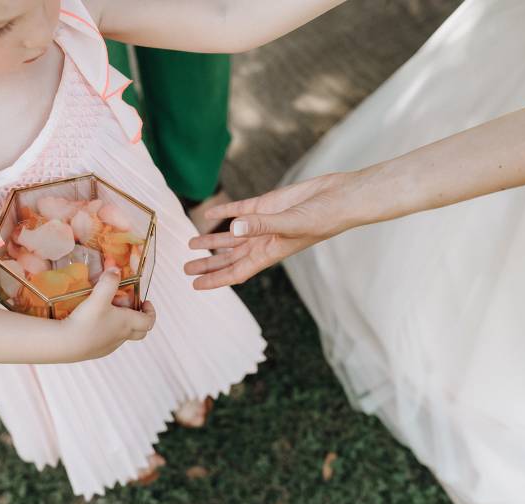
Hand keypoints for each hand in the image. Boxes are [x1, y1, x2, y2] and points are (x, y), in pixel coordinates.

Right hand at [64, 268, 156, 359]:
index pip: (149, 321)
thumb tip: (116, 270)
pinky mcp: (96, 351)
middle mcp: (121, 337)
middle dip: (138, 317)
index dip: (150, 311)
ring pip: (123, 334)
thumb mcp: (99, 297)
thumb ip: (109, 282)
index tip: (144, 302)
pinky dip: (107, 329)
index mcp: (127, 324)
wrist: (65, 344)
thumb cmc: (86, 321)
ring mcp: (109, 346)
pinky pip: (108, 339)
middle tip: (127, 306)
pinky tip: (93, 322)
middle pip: (140, 331)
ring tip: (106, 310)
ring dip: (120, 322)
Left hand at [185, 172, 355, 289]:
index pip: (236, 271)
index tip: (194, 285)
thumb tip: (234, 227)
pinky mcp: (267, 204)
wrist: (339, 197)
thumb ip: (260, 225)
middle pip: (229, 257)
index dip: (215, 279)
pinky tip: (209, 215)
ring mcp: (264, 222)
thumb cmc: (322, 218)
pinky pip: (240, 210)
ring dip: (212, 241)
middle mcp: (263, 241)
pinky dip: (225, 212)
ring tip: (191, 244)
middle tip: (185, 267)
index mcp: (269, 253)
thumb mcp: (289, 223)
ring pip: (232, 236)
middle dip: (208, 264)